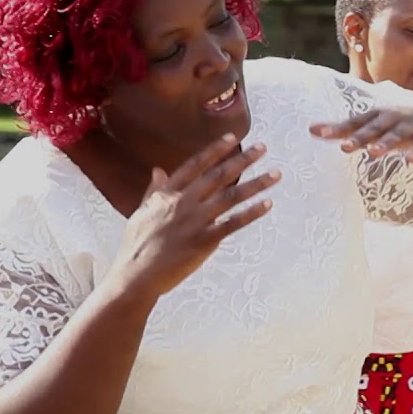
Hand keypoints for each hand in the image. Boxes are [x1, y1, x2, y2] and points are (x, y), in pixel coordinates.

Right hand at [109, 134, 279, 300]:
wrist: (135, 276)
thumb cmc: (137, 245)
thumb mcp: (142, 212)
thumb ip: (154, 190)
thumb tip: (158, 168)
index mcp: (167, 194)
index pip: (195, 165)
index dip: (215, 150)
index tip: (233, 137)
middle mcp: (183, 203)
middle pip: (218, 176)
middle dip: (242, 160)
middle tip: (263, 148)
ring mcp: (195, 221)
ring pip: (231, 196)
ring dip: (256, 184)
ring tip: (276, 174)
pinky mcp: (204, 240)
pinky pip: (233, 223)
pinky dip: (251, 213)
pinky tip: (268, 204)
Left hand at [310, 103, 412, 161]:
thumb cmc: (399, 122)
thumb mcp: (374, 123)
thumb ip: (346, 128)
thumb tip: (312, 129)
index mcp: (377, 115)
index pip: (354, 122)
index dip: (337, 128)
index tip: (316, 133)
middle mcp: (393, 118)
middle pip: (374, 128)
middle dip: (360, 137)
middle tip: (344, 147)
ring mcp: (412, 126)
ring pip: (397, 135)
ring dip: (386, 143)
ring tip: (373, 153)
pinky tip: (409, 160)